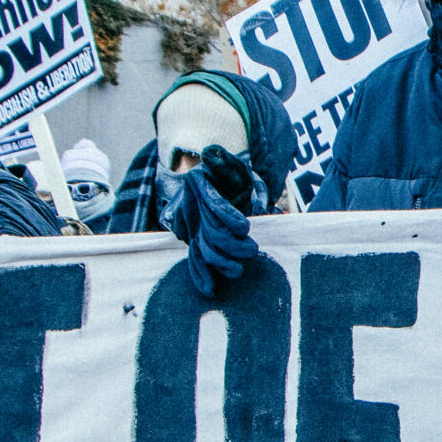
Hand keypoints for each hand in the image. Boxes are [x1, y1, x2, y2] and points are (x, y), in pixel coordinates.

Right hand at [165, 145, 261, 297]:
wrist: (213, 183)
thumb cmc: (226, 173)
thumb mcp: (228, 163)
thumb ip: (220, 159)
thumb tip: (209, 151)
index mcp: (198, 184)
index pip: (213, 203)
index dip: (227, 216)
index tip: (244, 227)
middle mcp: (190, 207)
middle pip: (209, 230)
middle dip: (231, 244)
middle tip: (252, 251)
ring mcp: (189, 226)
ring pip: (202, 249)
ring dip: (220, 262)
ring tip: (238, 271)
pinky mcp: (192, 241)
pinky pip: (194, 260)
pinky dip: (200, 275)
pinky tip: (210, 290)